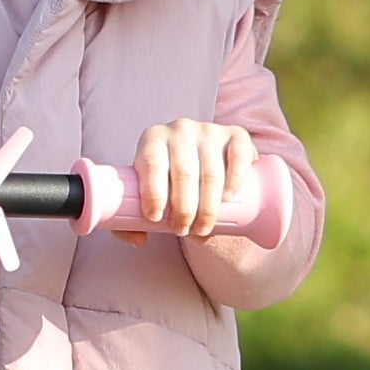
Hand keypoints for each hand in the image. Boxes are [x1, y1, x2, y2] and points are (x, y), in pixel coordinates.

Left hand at [131, 117, 261, 238]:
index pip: (152, 164)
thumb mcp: (146, 197)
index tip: (155, 218)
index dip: (154, 193)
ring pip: (211, 172)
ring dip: (208, 206)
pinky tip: (227, 198)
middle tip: (181, 230)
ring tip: (201, 228)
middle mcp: (181, 129)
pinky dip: (234, 179)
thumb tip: (140, 240)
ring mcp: (210, 131)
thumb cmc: (167, 184)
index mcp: (153, 139)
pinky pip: (238, 155)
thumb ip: (131, 222)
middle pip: (183, 173)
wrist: (199, 166)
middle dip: (183, 209)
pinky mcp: (236, 135)